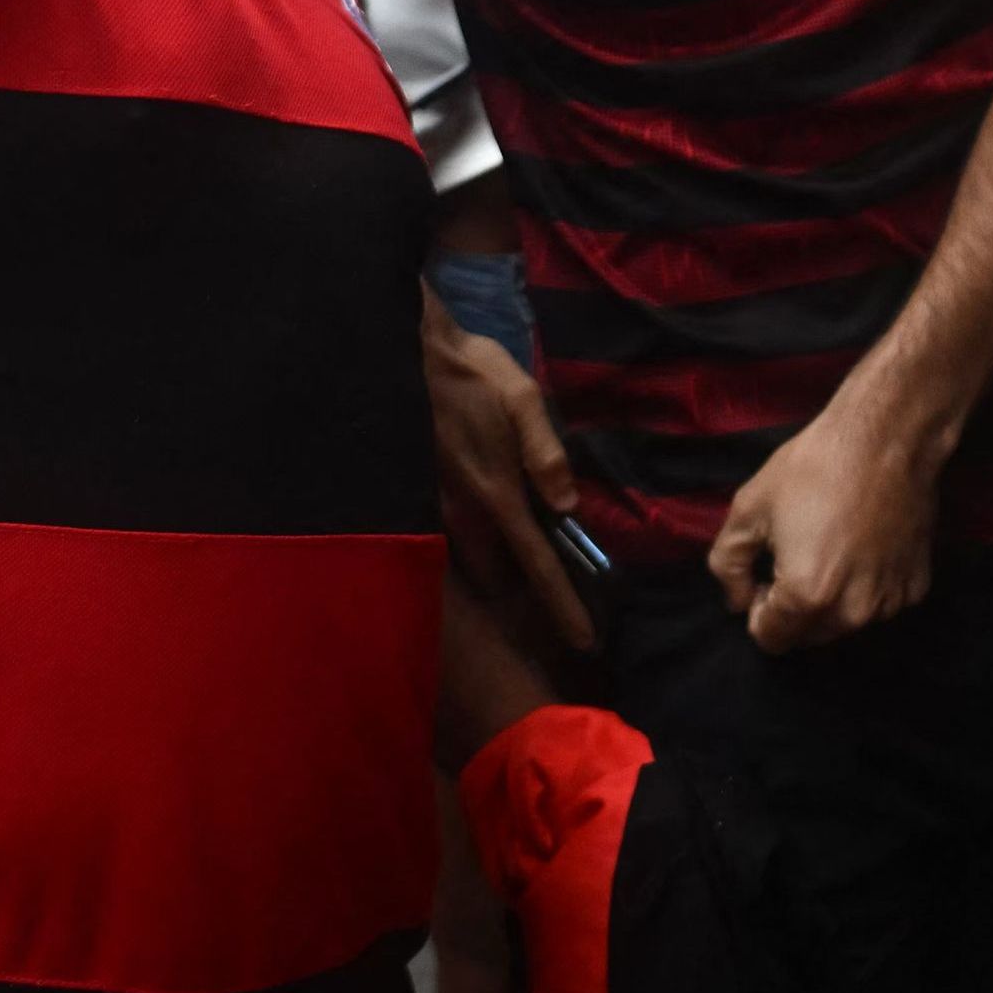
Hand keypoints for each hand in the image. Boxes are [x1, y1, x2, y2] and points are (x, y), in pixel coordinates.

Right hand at [425, 296, 591, 652]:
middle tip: (554, 598)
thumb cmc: (471, 372)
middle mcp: (465, 511)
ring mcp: (438, 506)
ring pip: (473, 558)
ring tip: (523, 572)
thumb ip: (546, 453)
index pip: (536, 564)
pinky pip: (454, 537)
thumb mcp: (522, 398)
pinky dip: (476, 545)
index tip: (584, 640)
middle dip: (524, 595)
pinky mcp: (422, 494)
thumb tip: (568, 506)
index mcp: (498, 492)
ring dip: (498, 572)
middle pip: (499, 575)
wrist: (409, 352)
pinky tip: (489, 530)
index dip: (562, 605)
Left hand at [704, 391, 947, 651]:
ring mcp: (889, 603)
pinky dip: (864, 587)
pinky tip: (862, 544)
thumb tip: (737, 601)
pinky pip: (877, 604)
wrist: (886, 439)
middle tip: (794, 555)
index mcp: (807, 597)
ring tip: (830, 545)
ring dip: (830, 601)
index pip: (771, 640)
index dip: (758, 608)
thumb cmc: (813, 469)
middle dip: (793, 609)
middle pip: (807, 636)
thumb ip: (728, 565)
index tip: (766, 572)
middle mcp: (852, 612)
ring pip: (843, 623)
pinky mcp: (915, 587)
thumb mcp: (748, 509)